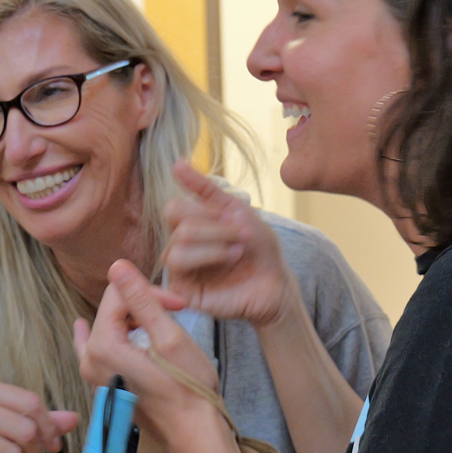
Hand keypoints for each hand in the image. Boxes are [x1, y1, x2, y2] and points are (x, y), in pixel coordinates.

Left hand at [75, 259, 218, 440]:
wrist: (193, 433)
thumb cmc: (187, 388)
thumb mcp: (168, 337)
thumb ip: (141, 299)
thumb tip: (117, 266)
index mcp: (102, 345)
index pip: (119, 294)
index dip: (151, 292)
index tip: (179, 305)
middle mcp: (90, 360)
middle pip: (112, 311)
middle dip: (142, 306)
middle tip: (175, 313)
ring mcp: (94, 375)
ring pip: (109, 328)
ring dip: (133, 321)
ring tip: (157, 324)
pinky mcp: (104, 384)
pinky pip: (100, 349)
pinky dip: (111, 336)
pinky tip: (85, 328)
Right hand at [162, 160, 299, 329]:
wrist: (276, 282)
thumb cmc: (258, 249)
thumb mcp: (237, 210)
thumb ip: (206, 189)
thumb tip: (177, 163)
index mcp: (189, 227)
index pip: (174, 208)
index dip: (204, 208)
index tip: (234, 215)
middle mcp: (179, 246)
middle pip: (177, 222)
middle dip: (216, 225)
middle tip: (244, 234)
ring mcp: (180, 270)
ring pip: (176, 245)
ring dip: (213, 243)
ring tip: (238, 250)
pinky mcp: (182, 290)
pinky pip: (178, 266)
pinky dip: (207, 257)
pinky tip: (230, 259)